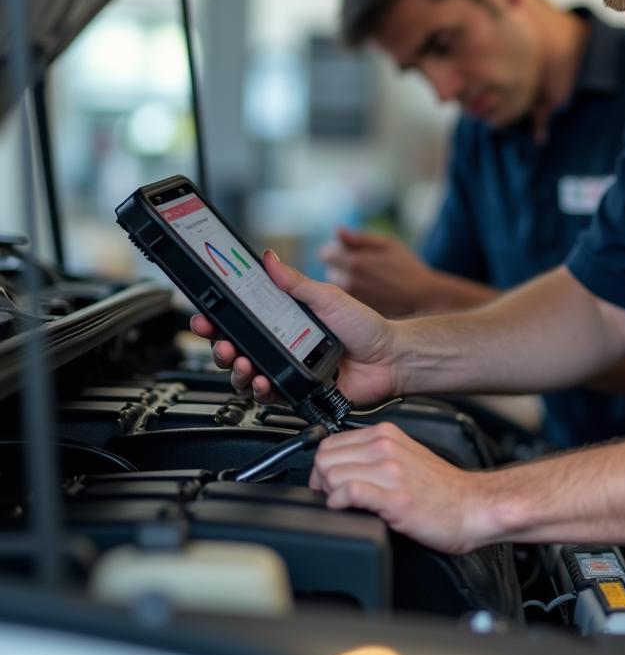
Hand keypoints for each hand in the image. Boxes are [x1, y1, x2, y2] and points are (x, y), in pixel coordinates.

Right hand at [189, 250, 398, 404]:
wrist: (389, 358)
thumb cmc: (366, 326)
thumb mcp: (327, 297)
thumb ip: (296, 282)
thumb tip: (270, 258)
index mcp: (286, 320)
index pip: (244, 320)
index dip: (221, 319)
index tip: (206, 316)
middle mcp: (283, 345)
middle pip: (238, 349)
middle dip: (221, 347)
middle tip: (220, 343)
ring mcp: (288, 369)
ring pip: (247, 375)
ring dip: (236, 370)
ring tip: (240, 362)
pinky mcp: (297, 391)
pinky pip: (270, 396)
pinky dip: (260, 390)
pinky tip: (262, 381)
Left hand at [310, 421, 489, 553]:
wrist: (471, 506)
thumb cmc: (440, 488)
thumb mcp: (403, 456)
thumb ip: (372, 453)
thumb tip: (338, 464)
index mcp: (386, 434)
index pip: (329, 442)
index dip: (323, 466)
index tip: (330, 483)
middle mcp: (386, 447)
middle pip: (324, 458)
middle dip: (322, 481)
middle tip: (336, 497)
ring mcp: (390, 471)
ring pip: (331, 474)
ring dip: (330, 494)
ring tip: (347, 505)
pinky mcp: (394, 498)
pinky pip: (348, 493)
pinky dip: (339, 504)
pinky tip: (349, 510)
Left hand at [319, 227, 438, 315]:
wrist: (423, 298)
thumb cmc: (407, 268)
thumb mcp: (388, 244)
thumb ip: (360, 237)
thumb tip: (337, 230)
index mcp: (355, 263)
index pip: (326, 253)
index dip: (337, 249)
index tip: (351, 250)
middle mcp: (349, 283)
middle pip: (329, 270)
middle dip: (340, 265)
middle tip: (363, 265)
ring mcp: (352, 301)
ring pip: (336, 286)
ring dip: (345, 279)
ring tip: (368, 279)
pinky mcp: (356, 312)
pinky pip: (345, 299)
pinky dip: (352, 293)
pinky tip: (371, 292)